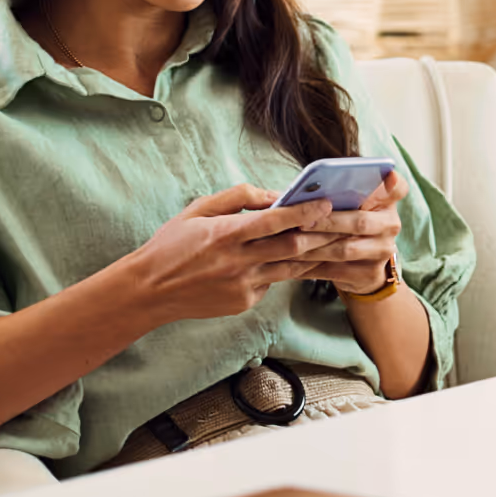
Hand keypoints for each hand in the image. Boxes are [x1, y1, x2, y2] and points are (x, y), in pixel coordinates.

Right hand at [132, 182, 336, 322]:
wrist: (150, 290)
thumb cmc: (172, 244)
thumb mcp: (198, 209)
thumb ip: (236, 198)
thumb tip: (271, 194)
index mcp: (225, 234)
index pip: (274, 221)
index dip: (303, 211)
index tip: (325, 202)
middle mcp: (238, 262)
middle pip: (291, 248)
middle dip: (322, 234)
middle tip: (345, 223)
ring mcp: (243, 286)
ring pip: (290, 269)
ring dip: (315, 256)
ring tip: (338, 244)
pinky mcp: (244, 302)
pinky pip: (271, 282)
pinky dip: (282, 269)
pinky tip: (293, 260)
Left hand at [284, 169, 409, 294]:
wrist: (361, 267)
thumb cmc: (346, 222)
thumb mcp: (348, 205)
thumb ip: (337, 194)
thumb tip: (302, 190)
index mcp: (386, 201)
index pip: (398, 188)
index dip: (393, 183)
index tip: (388, 176)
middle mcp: (390, 225)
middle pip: (361, 221)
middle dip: (328, 222)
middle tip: (301, 221)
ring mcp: (383, 251)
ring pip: (346, 248)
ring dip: (315, 245)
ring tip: (290, 242)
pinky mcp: (370, 274)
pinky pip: (337, 270)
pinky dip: (312, 266)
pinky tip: (293, 261)